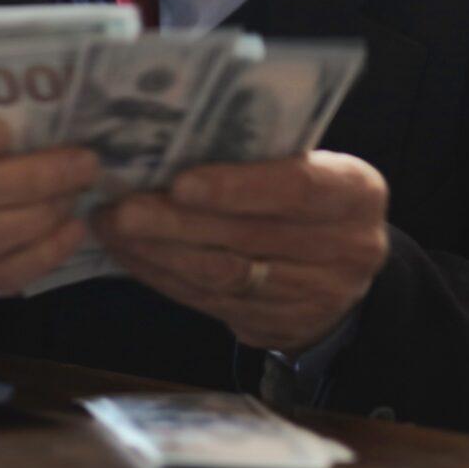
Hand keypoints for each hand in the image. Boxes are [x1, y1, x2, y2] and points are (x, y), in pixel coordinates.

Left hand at [90, 150, 388, 353]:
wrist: (341, 268)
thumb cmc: (306, 195)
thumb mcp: (309, 165)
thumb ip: (261, 155)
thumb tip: (171, 139)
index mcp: (356, 193)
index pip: (297, 188)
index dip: (236, 187)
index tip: (180, 183)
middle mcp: (347, 249)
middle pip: (249, 237)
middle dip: (175, 223)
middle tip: (120, 207)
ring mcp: (316, 297)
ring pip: (224, 277)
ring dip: (158, 253)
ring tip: (112, 228)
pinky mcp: (279, 328)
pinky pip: (210, 303)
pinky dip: (163, 277)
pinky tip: (130, 255)